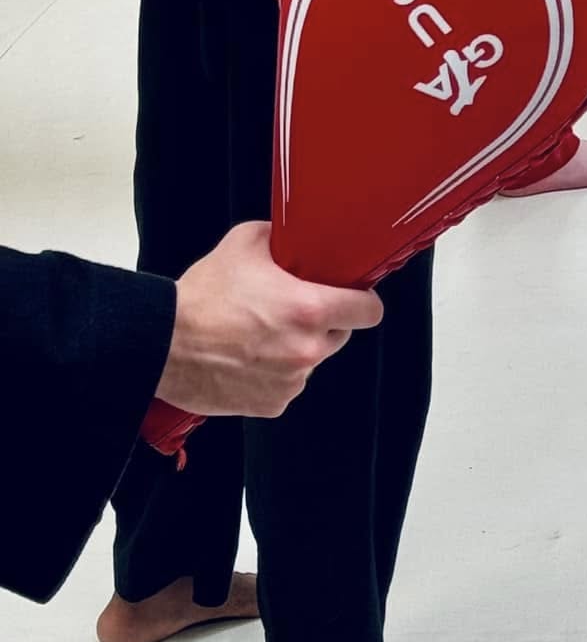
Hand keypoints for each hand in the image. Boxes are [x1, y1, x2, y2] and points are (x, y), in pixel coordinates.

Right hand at [157, 222, 382, 418]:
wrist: (161, 344)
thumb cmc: (202, 297)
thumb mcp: (246, 243)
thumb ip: (282, 239)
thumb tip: (295, 237)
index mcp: (311, 310)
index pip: (370, 312)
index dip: (362, 302)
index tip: (352, 298)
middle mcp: (307, 350)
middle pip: (339, 335)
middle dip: (323, 324)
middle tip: (291, 312)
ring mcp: (290, 382)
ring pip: (311, 361)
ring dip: (296, 350)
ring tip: (260, 336)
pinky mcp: (270, 404)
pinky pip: (286, 386)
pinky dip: (274, 375)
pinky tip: (248, 359)